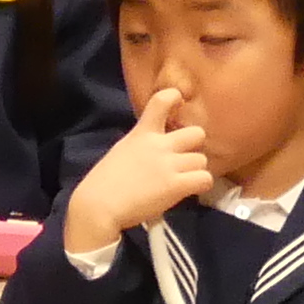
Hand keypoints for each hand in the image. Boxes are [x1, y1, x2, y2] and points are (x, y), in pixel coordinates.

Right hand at [66, 85, 211, 254]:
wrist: (98, 206)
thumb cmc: (103, 183)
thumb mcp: (122, 151)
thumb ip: (142, 145)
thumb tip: (158, 152)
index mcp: (141, 133)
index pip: (161, 100)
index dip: (174, 97)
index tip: (179, 101)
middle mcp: (158, 145)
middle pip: (196, 133)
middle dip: (193, 147)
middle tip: (183, 160)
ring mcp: (168, 164)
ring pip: (202, 160)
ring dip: (195, 170)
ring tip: (182, 181)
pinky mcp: (176, 185)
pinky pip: (205, 179)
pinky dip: (200, 185)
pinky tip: (189, 191)